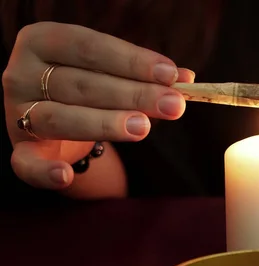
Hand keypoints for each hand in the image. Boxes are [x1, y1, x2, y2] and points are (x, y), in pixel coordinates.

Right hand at [2, 22, 193, 189]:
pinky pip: (26, 164)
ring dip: (105, 123)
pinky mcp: (20, 150)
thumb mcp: (113, 74)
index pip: (89, 46)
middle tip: (173, 105)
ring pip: (60, 118)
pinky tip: (65, 176)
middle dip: (132, 95)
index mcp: (42, 41)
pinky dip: (45, 172)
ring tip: (144, 127)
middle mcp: (21, 74)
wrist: (55, 118)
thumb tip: (186, 79)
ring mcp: (16, 114)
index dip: (132, 61)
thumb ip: (145, 76)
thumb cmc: (88, 88)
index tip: (170, 75)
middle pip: (81, 84)